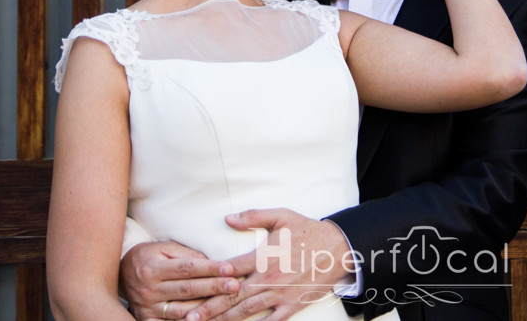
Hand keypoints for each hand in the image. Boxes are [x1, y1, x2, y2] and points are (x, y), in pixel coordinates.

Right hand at [120, 241, 238, 319]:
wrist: (120, 272)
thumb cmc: (148, 257)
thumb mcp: (163, 248)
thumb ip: (186, 255)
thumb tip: (211, 263)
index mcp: (153, 268)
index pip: (187, 268)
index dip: (209, 269)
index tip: (229, 268)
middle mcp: (149, 290)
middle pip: (187, 290)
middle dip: (213, 287)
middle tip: (235, 286)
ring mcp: (147, 308)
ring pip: (181, 310)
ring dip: (206, 308)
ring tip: (226, 303)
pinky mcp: (147, 320)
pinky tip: (205, 319)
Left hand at [187, 209, 354, 320]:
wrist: (338, 248)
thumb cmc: (307, 231)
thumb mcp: (281, 216)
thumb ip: (253, 216)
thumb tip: (228, 218)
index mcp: (262, 257)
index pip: (228, 270)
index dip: (208, 279)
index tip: (190, 287)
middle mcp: (268, 279)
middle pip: (231, 296)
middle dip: (208, 308)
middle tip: (188, 317)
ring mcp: (279, 295)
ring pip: (245, 312)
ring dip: (223, 319)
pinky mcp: (291, 306)